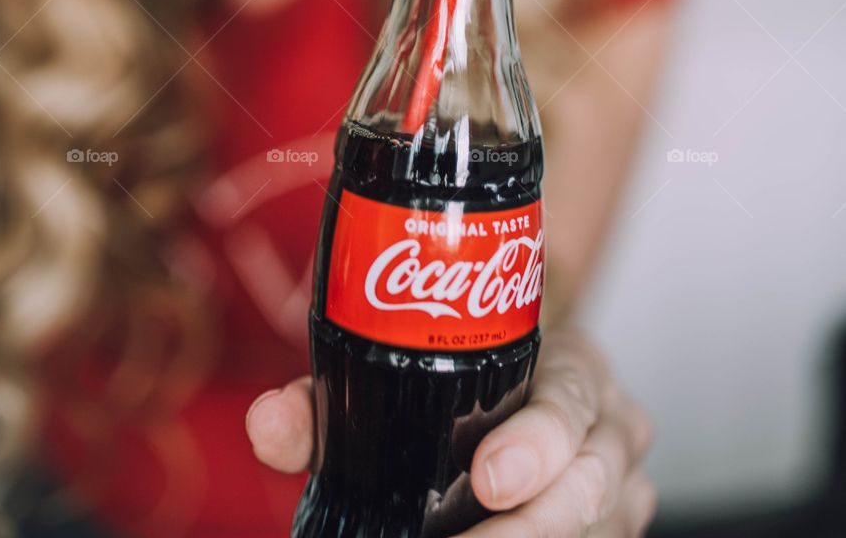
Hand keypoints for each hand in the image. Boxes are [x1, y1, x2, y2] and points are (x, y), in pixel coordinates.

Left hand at [246, 326, 655, 536]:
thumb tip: (267, 424)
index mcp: (574, 367)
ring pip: (599, 525)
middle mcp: (610, 428)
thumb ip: (333, 398)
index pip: (568, 400)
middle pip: (589, 483)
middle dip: (528, 527)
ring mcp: (622, 490)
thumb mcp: (412, 366)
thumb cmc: (472, 373)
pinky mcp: (616, 526)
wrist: (528, 378)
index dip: (535, 444)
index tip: (485, 478)